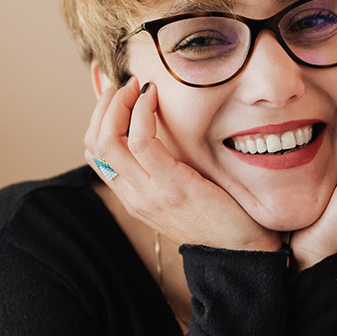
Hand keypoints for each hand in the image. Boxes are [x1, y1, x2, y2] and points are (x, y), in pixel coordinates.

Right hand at [85, 77, 280, 252]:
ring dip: (119, 103)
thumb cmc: (221, 215)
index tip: (119, 95)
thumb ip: (166, 166)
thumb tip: (162, 128)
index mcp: (133, 197)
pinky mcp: (171, 186)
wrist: (243, 250)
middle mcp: (133, 196)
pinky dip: (142, 112)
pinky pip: (141, 141)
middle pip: (93, 143)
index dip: (99, 118)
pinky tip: (153, 97)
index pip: (95, 153)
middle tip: (125, 85)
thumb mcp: (182, 190)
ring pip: (108, 140)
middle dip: (104, 106)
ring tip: (137, 86)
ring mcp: (149, 193)